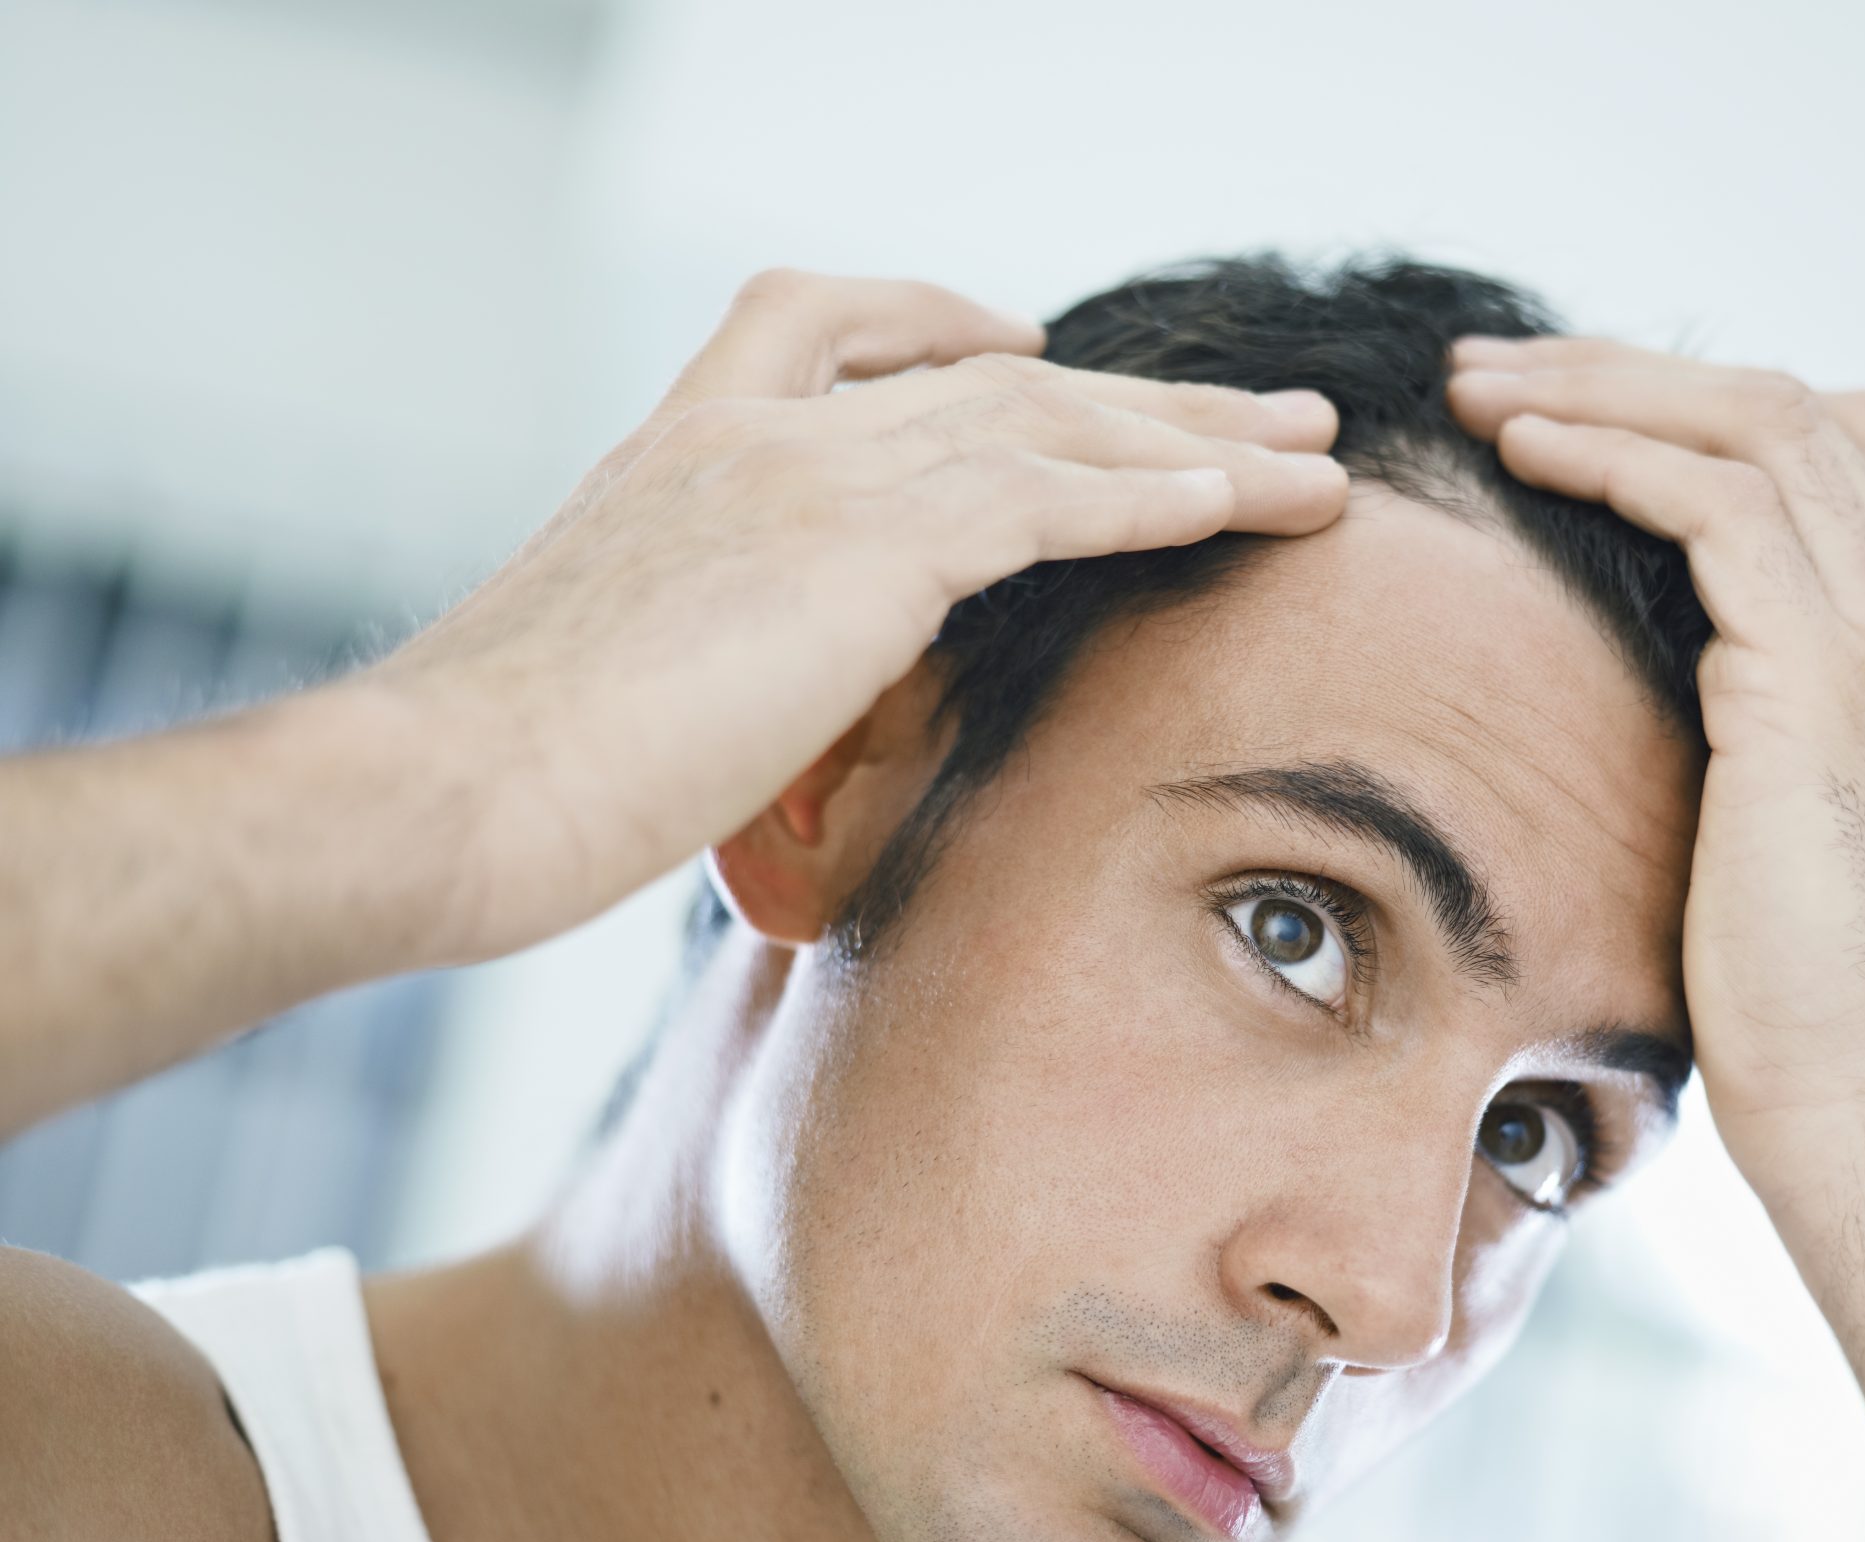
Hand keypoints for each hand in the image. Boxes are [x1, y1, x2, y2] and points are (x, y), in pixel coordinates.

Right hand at [363, 270, 1347, 961]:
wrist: (442, 794)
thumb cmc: (492, 785)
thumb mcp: (599, 688)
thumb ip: (691, 666)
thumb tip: (749, 739)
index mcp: (680, 449)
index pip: (825, 324)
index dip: (943, 322)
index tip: (1029, 339)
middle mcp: (753, 431)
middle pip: (989, 374)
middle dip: (1140, 394)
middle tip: (1264, 410)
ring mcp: (807, 476)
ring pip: (1048, 425)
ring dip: (1199, 442)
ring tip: (1319, 457)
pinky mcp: (859, 551)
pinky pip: (1049, 500)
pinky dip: (1159, 496)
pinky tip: (1249, 502)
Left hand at [1446, 338, 1864, 1228]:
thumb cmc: (1819, 1013)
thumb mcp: (1821, 838)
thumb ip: (1792, 732)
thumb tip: (1699, 690)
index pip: (1858, 449)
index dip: (1716, 408)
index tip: (1587, 415)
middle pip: (1800, 408)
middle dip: (1640, 373)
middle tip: (1505, 373)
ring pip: (1752, 427)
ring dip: (1601, 391)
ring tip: (1480, 391)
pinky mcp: (1825, 678)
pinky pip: (1709, 502)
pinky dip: (1606, 455)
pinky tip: (1515, 453)